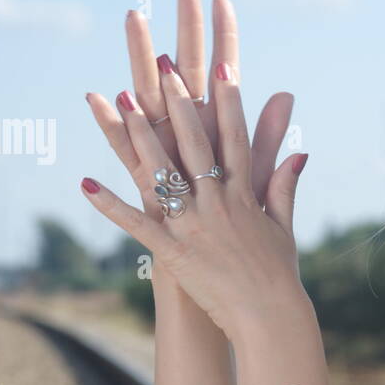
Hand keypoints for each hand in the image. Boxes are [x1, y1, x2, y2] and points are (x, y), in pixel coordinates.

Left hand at [80, 0, 310, 337]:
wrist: (269, 317)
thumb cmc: (279, 274)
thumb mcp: (283, 226)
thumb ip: (284, 184)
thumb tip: (299, 151)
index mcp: (246, 196)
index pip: (237, 138)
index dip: (229, 101)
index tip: (223, 67)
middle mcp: (219, 204)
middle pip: (196, 145)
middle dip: (180, 104)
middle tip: (164, 68)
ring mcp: (194, 226)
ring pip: (164, 174)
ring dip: (141, 137)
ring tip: (123, 102)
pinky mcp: (172, 252)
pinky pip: (136, 224)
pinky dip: (110, 205)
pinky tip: (85, 183)